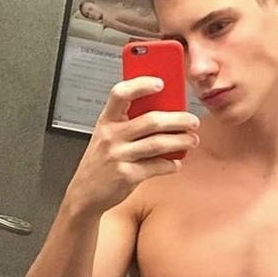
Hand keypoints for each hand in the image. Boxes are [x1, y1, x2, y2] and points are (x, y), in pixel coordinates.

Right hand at [65, 76, 199, 213]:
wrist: (85, 194)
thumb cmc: (101, 163)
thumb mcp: (106, 137)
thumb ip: (127, 123)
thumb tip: (163, 113)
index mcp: (106, 121)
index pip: (120, 93)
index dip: (140, 85)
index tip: (160, 82)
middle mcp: (111, 136)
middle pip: (151, 121)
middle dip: (178, 120)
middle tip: (192, 121)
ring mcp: (119, 156)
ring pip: (158, 144)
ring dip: (180, 141)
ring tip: (192, 140)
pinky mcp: (127, 176)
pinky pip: (156, 166)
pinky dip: (170, 165)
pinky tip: (176, 163)